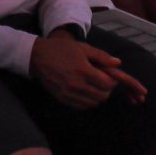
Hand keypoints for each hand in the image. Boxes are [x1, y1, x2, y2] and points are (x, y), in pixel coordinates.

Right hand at [29, 32, 147, 109]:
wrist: (37, 57)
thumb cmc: (61, 49)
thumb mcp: (82, 48)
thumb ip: (101, 56)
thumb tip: (118, 63)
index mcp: (84, 70)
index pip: (107, 84)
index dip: (112, 82)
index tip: (109, 77)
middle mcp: (77, 84)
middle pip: (102, 96)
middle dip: (106, 89)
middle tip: (102, 82)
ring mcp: (69, 94)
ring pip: (93, 103)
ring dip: (98, 96)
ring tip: (93, 86)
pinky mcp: (63, 99)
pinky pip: (82, 106)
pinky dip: (88, 101)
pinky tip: (85, 92)